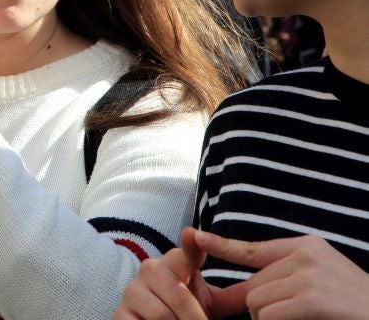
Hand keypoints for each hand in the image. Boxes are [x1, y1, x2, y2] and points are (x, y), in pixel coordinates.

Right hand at [114, 227, 247, 319]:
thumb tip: (264, 287)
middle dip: (195, 317)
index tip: (192, 235)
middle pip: (177, 293)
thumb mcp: (210, 302)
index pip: (184, 253)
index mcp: (173, 263)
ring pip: (160, 314)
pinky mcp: (120, 312)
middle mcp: (149, 270)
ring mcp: (132, 291)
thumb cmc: (187, 311)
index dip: (189, 246)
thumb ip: (232, 294)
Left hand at [195, 230, 368, 319]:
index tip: (196, 236)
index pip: (254, 248)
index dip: (221, 245)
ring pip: (258, 304)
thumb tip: (248, 294)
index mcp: (307, 247)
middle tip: (295, 317)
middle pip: (254, 288)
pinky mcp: (312, 298)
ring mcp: (309, 275)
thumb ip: (287, 276)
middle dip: (264, 312)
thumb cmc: (355, 306)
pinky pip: (271, 317)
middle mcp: (305, 255)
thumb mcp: (322, 279)